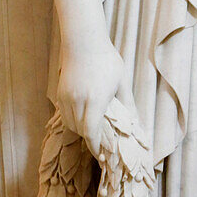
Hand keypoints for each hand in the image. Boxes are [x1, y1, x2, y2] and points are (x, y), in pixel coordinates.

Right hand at [56, 39, 124, 155]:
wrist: (84, 41)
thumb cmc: (106, 59)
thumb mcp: (121, 81)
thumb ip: (128, 104)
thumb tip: (136, 123)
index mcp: (95, 101)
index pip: (92, 134)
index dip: (96, 148)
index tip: (102, 155)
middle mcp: (78, 102)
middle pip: (81, 132)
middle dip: (90, 139)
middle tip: (102, 142)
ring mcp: (66, 98)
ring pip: (71, 125)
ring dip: (81, 130)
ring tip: (92, 127)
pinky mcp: (59, 93)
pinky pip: (64, 115)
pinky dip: (72, 120)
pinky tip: (82, 115)